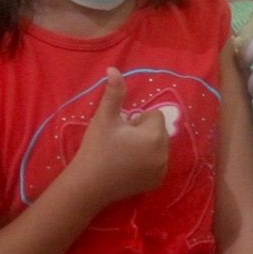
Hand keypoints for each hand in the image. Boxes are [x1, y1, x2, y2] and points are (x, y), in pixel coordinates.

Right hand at [70, 67, 168, 208]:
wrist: (87, 185)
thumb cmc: (96, 148)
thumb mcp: (105, 118)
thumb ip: (114, 92)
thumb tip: (113, 68)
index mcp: (155, 137)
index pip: (154, 116)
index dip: (135, 120)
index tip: (120, 131)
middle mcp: (164, 154)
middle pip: (158, 131)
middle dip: (142, 132)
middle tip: (120, 143)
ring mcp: (162, 170)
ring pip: (158, 145)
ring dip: (145, 145)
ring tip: (123, 154)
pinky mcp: (156, 182)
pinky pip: (157, 162)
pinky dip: (147, 161)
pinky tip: (128, 166)